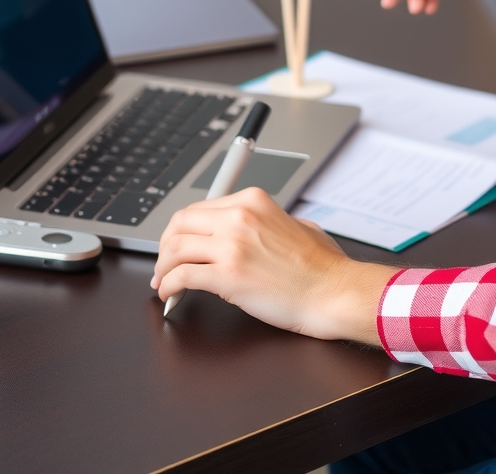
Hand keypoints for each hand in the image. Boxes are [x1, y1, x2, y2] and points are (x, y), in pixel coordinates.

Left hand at [151, 187, 396, 344]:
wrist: (332, 292)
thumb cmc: (321, 266)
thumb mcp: (296, 224)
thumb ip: (267, 221)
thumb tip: (251, 230)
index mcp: (253, 201)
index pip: (200, 207)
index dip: (182, 228)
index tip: (178, 242)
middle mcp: (238, 217)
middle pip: (180, 224)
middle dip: (165, 245)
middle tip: (164, 262)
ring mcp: (231, 245)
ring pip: (174, 249)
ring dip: (163, 267)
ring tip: (164, 281)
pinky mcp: (227, 276)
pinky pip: (182, 276)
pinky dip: (169, 286)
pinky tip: (170, 294)